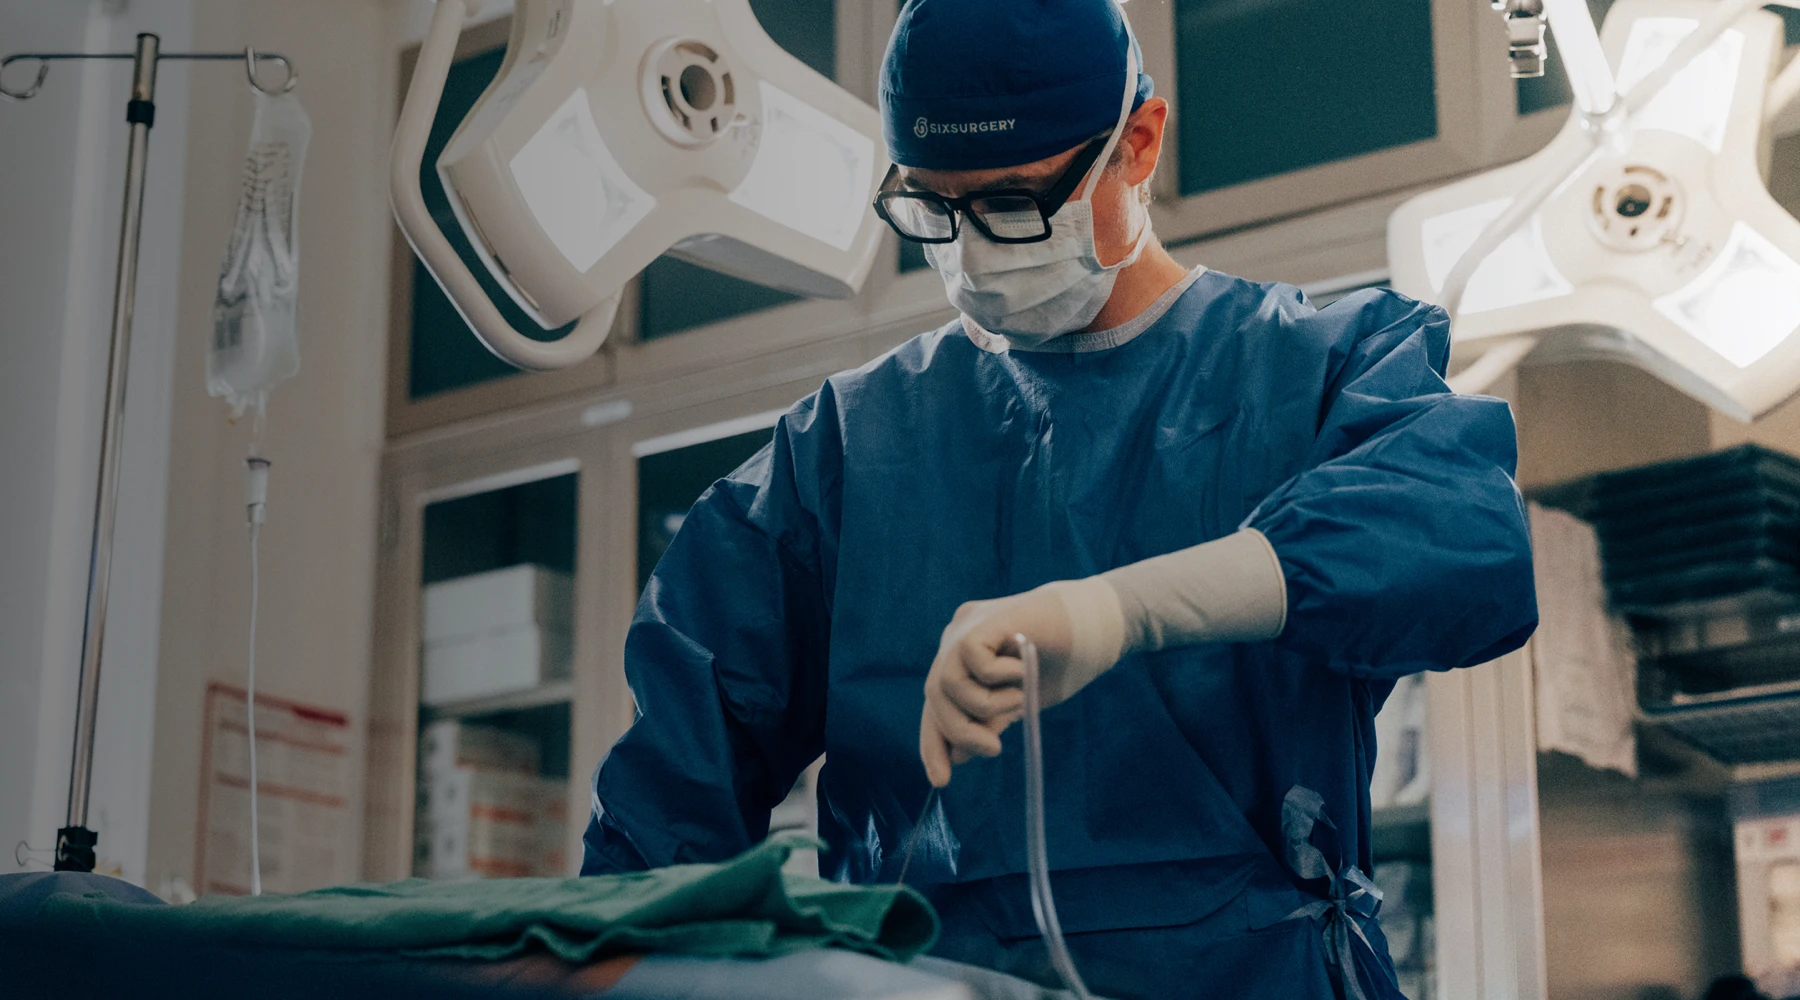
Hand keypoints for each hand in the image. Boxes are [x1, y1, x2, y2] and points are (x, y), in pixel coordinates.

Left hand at [918, 584, 1099, 787]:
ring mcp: (969, 626)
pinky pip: (972, 659)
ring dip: (982, 707)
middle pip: (935, 696)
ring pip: (946, 683)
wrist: (1103, 625)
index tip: (942, 780)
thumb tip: (957, 755)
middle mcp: (957, 639)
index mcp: (963, 659)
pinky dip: (995, 678)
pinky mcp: (986, 620)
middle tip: (994, 750)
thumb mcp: (1020, 702)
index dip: (935, 743)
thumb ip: (989, 720)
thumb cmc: (1065, 661)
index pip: (936, 704)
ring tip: (1018, 701)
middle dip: (959, 733)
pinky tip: (1021, 674)